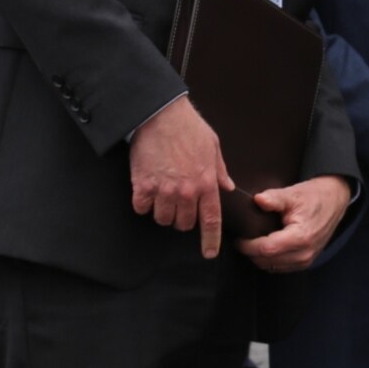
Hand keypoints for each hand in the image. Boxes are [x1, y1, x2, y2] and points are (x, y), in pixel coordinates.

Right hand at [129, 95, 233, 259]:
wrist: (160, 114)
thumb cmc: (188, 128)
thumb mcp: (213, 146)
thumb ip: (220, 170)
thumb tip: (228, 187)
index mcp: (206, 183)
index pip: (210, 220)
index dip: (210, 240)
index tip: (209, 253)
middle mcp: (186, 192)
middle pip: (183, 224)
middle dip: (183, 218)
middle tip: (180, 202)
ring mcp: (163, 191)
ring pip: (162, 219)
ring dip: (162, 211)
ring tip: (163, 194)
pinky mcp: (142, 186)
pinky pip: (141, 208)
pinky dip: (143, 203)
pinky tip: (146, 189)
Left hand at [237, 175, 352, 271]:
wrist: (334, 201)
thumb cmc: (313, 196)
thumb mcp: (293, 193)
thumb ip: (275, 198)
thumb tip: (257, 200)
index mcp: (301, 237)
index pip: (266, 249)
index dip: (247, 245)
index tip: (238, 237)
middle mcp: (304, 253)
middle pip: (266, 261)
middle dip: (250, 252)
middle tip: (242, 238)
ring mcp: (306, 260)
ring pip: (271, 267)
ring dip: (259, 257)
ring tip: (252, 241)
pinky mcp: (305, 262)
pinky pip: (279, 267)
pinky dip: (269, 259)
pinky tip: (265, 246)